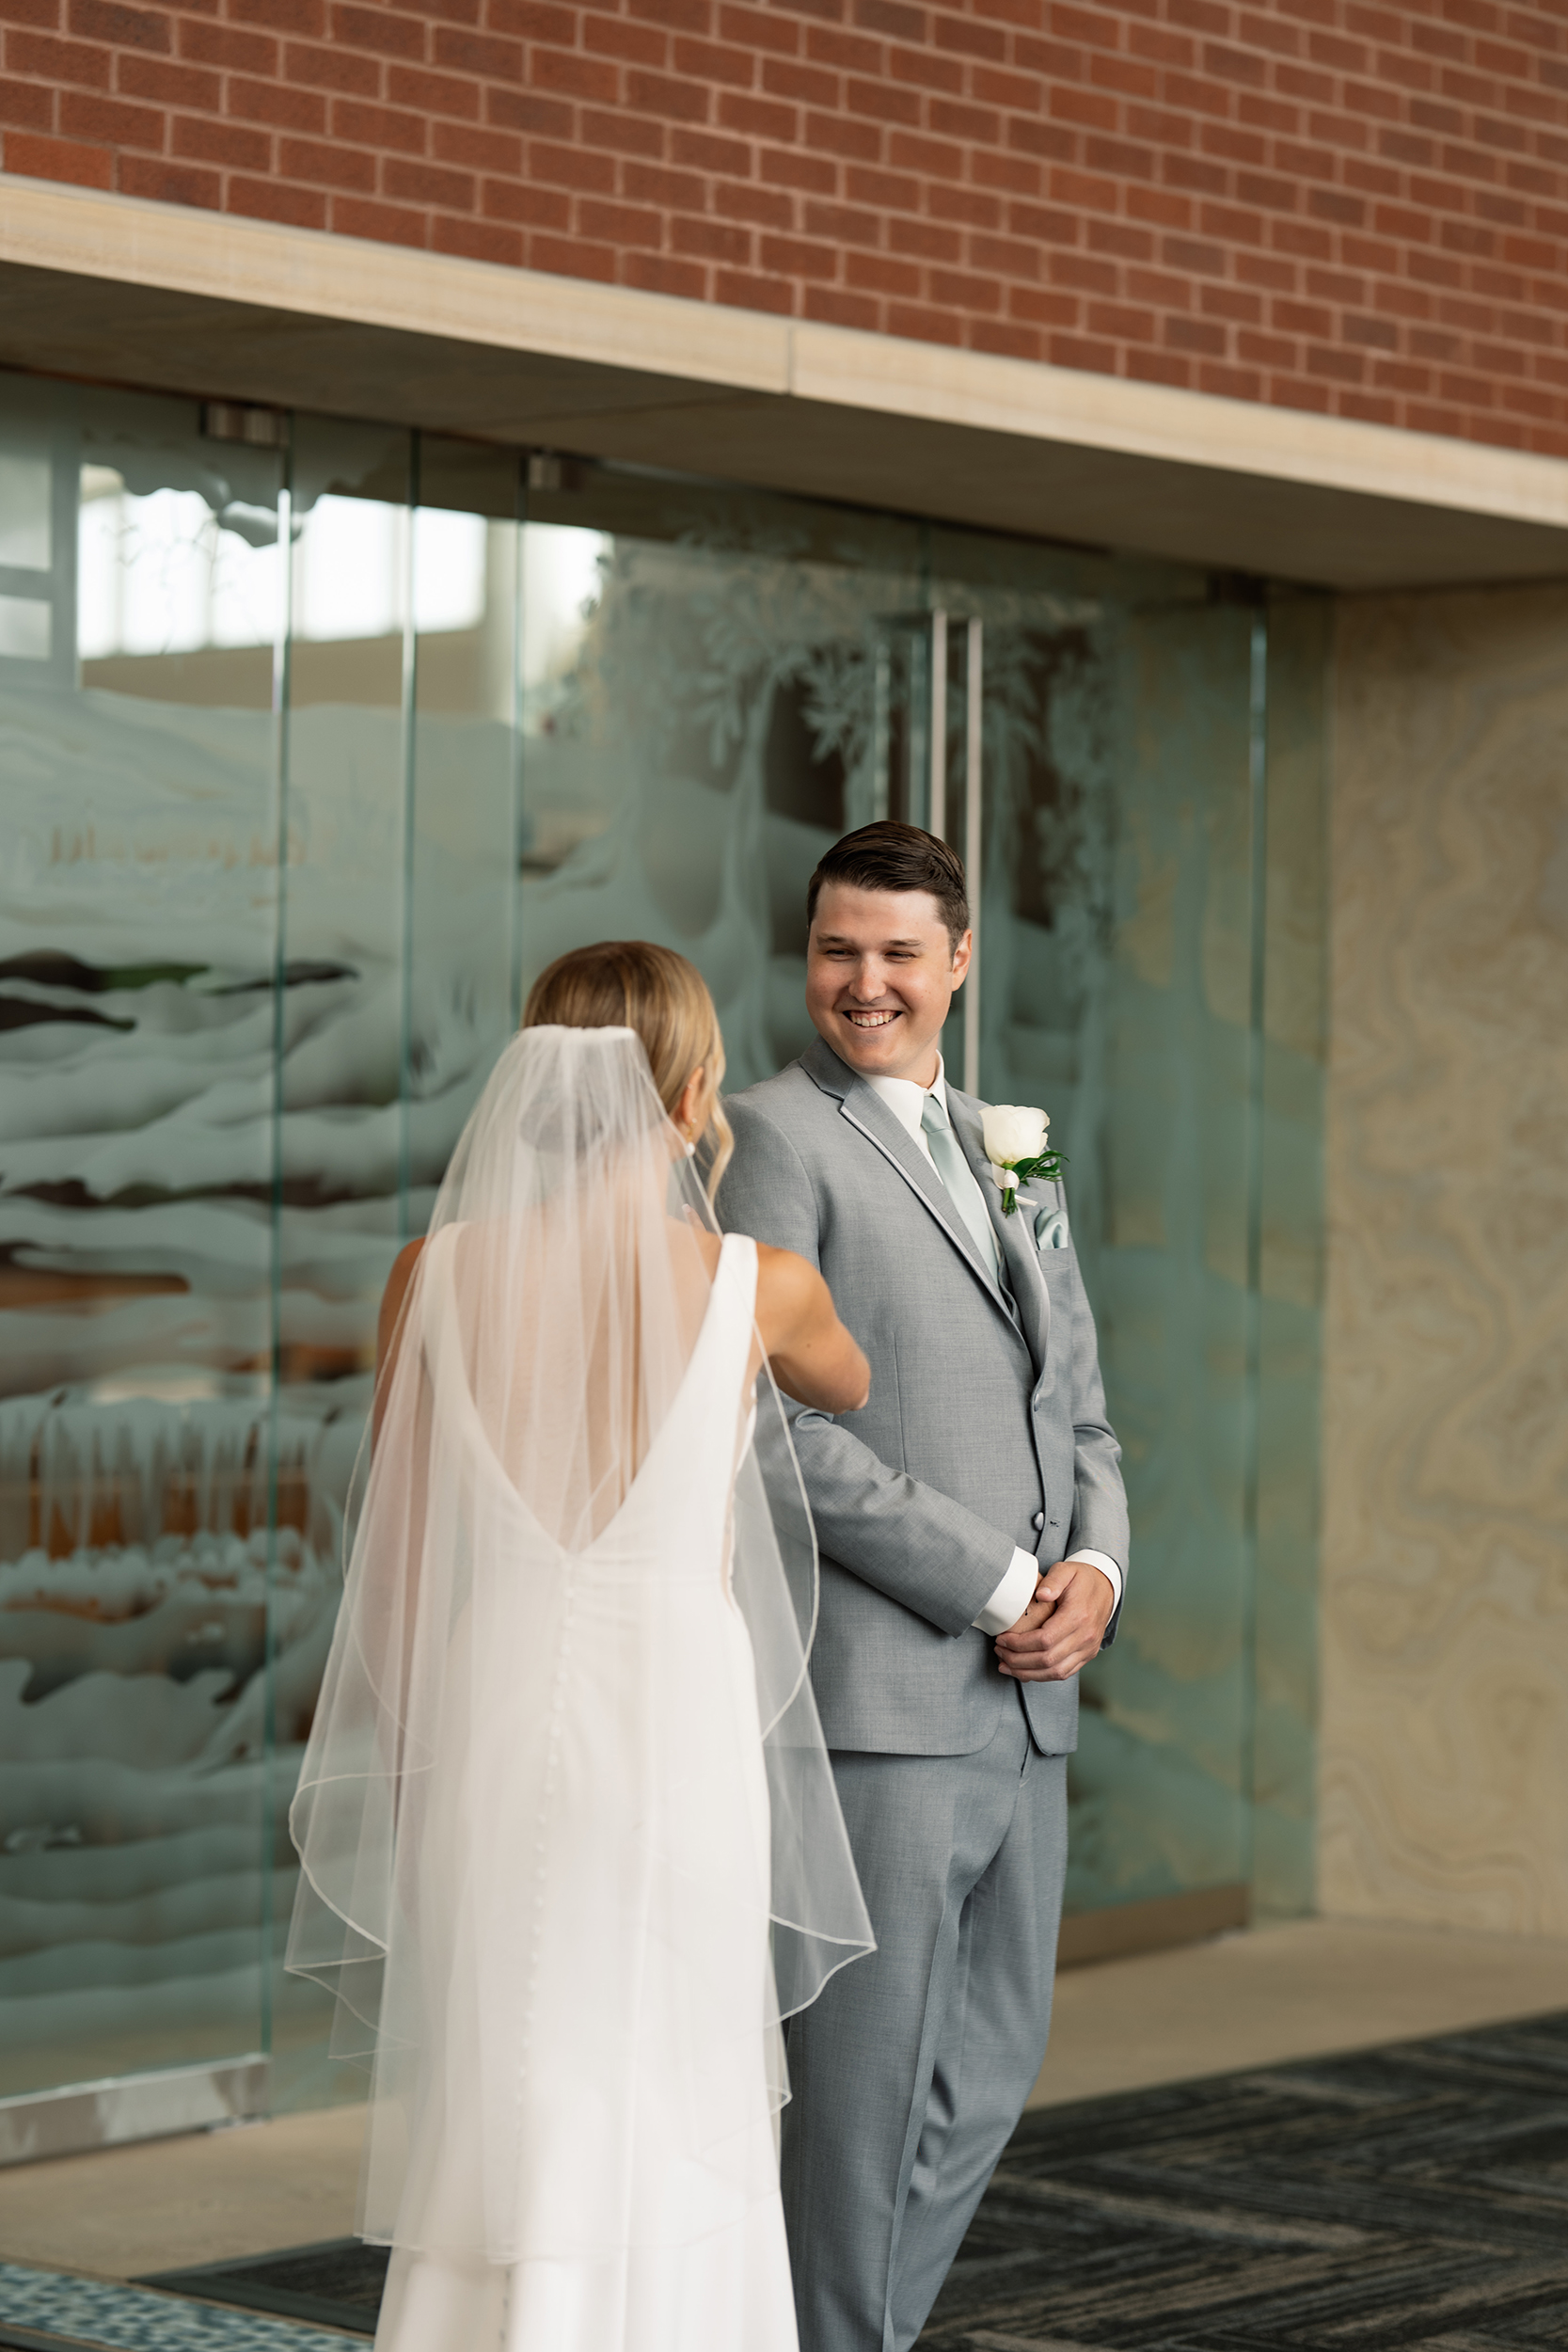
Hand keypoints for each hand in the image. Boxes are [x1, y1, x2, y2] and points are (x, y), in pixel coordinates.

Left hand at [993, 1559, 1114, 1682]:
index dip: (1019, 1644)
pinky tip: (1024, 1670)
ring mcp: (1088, 1649)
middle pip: (1047, 1660)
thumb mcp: (1067, 1570)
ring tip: (1005, 1665)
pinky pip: (1064, 1673)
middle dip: (1017, 1660)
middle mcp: (1085, 1637)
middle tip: (999, 1651)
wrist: (1106, 1588)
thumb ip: (1053, 1581)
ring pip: (1055, 1672)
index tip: (1001, 1638)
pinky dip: (1042, 1676)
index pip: (1044, 1640)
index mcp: (1078, 1616)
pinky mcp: (1087, 1655)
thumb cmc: (1081, 1578)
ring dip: (1027, 1673)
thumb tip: (1041, 1595)